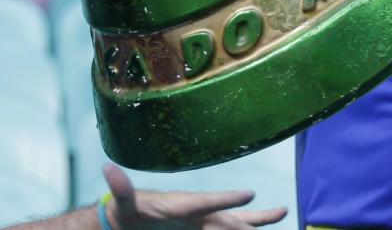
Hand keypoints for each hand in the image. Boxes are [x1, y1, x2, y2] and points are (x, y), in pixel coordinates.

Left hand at [103, 164, 287, 229]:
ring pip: (237, 223)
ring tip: (284, 211)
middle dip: (254, 218)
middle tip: (282, 211)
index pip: (205, 202)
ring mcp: (203, 223)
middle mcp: (198, 213)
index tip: (249, 193)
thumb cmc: (126, 212)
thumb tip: (107, 169)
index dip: (225, 199)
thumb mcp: (123, 203)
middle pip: (230, 216)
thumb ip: (121, 190)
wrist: (127, 220)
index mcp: (180, 206)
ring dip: (258, 221)